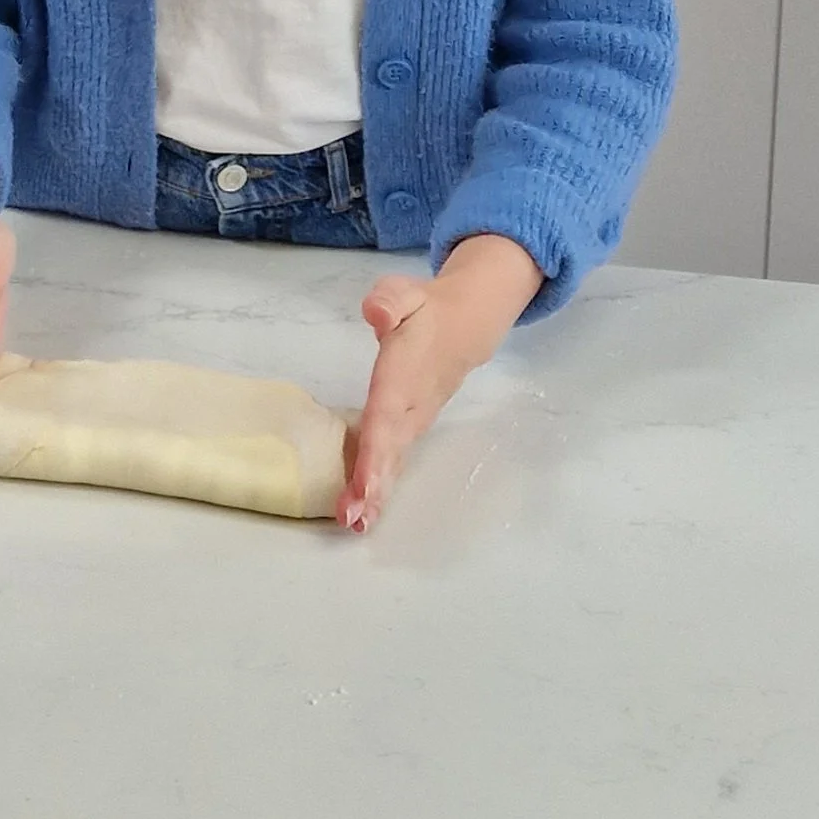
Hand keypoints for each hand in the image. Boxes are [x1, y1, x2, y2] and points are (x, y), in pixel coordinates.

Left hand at [343, 235, 542, 532]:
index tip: (364, 485)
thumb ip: (390, 301)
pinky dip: (380, 488)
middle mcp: (409, 406)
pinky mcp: (409, 429)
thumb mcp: (405, 293)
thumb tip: (377, 314)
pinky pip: (393, 460)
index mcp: (403, 376)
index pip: (386, 417)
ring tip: (354, 524)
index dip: (375, 451)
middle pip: (389, 449)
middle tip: (353, 519)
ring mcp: (413, 422)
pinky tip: (363, 513)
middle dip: (373, 485)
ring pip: (393, 461)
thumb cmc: (424, 310)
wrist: (465, 326)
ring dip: (376, 495)